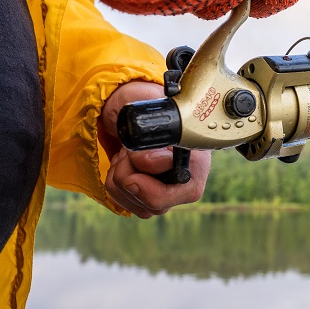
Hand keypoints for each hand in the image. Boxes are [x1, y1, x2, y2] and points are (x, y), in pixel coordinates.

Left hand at [99, 81, 211, 218]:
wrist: (135, 111)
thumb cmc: (147, 104)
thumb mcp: (149, 108)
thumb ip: (154, 131)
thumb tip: (153, 163)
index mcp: (196, 164)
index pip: (181, 192)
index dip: (149, 177)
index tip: (132, 154)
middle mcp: (185, 185)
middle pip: (153, 202)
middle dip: (128, 173)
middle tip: (129, 148)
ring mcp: (166, 196)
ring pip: (135, 203)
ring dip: (119, 175)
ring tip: (128, 152)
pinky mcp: (146, 200)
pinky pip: (121, 202)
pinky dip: (113, 181)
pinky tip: (124, 163)